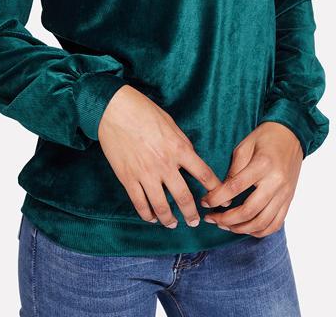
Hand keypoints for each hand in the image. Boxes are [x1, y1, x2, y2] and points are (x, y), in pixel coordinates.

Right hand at [98, 85, 222, 229]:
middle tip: (194, 221)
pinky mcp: (128, 178)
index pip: (204, 174)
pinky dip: (146, 214)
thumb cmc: (143, 111)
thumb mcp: (170, 123)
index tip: (221, 201)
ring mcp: (146, 173)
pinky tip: (151, 218)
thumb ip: (181, 143)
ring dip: (169, 219)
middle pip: (184, 197)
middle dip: (191, 213)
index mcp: (179, 148)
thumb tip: (189, 158)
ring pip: (161, 206)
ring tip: (172, 224)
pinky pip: (140, 203)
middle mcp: (165, 164)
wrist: (114, 110)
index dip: (215, 190)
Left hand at [199, 122, 303, 236]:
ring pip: (262, 223)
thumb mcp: (244, 146)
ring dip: (240, 229)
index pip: (235, 187)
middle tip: (211, 218)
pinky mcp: (289, 200)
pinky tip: (244, 228)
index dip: (216, 198)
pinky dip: (259, 231)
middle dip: (225, 219)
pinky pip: (275, 224)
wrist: (291, 135)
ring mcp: (285, 194)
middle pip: (248, 211)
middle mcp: (276, 182)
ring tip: (224, 225)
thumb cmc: (265, 138)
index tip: (204, 202)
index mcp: (263, 165)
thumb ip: (234, 169)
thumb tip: (222, 192)